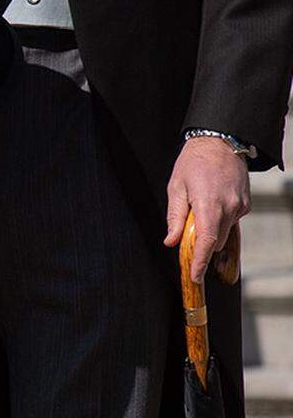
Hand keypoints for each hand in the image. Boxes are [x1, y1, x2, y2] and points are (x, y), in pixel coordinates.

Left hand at [164, 138, 249, 282]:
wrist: (221, 141)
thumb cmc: (194, 162)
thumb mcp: (176, 187)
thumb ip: (175, 217)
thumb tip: (171, 242)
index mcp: (209, 205)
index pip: (206, 243)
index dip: (199, 263)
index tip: (194, 277)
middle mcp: (229, 208)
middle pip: (215, 242)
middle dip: (201, 245)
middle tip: (186, 232)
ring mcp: (240, 206)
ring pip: (224, 233)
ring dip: (211, 231)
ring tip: (199, 209)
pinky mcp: (245, 204)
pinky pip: (231, 221)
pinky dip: (220, 220)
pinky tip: (212, 201)